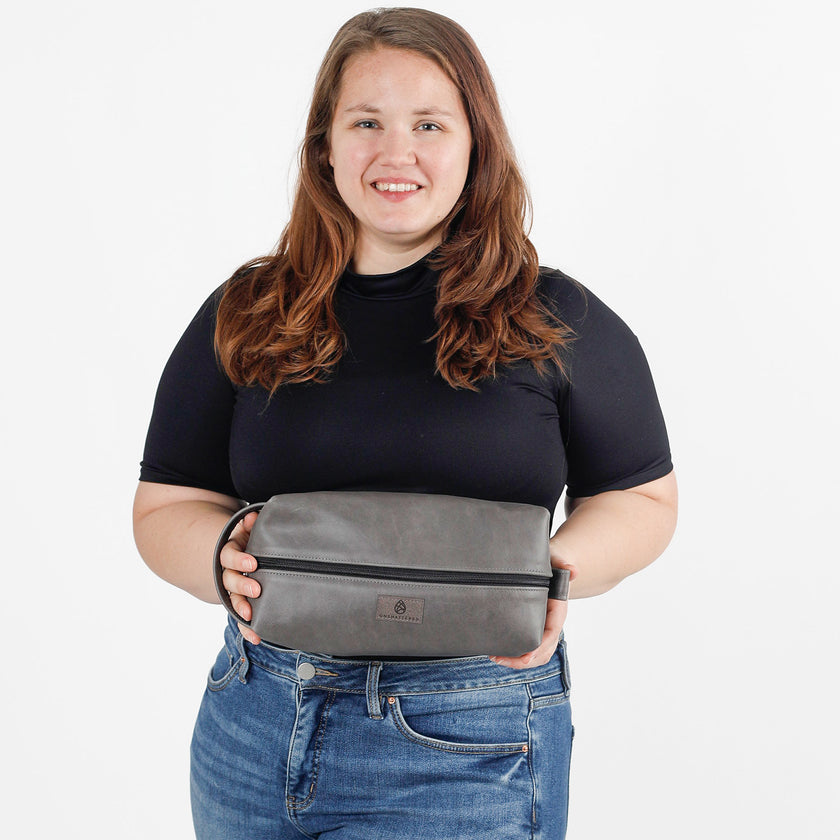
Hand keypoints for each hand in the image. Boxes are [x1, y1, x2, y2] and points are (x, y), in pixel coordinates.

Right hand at [219, 510, 261, 644]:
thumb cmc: (249, 539)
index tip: (253, 563)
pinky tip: (256, 637)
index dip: (240, 560)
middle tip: (257, 590)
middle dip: (242, 586)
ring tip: (251, 617)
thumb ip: (249, 524)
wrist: (237, 553)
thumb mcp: (247, 530)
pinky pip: (240, 617)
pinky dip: (247, 628)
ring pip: (232, 599)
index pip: (230, 556)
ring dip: (241, 608)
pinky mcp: (238, 601)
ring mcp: (232, 588)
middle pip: (230, 580)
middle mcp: (227, 572)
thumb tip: (254, 516)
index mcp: (230, 552)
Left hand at [489, 562, 576, 668]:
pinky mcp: (535, 630)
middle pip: (544, 651)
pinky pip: (529, 650)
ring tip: (496, 657)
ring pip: (537, 655)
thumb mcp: (556, 560)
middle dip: (524, 660)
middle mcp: (553, 623)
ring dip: (518, 661)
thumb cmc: (553, 563)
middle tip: (500, 658)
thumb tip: (573, 570)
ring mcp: (544, 629)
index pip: (552, 633)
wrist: (553, 567)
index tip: (526, 656)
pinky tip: (499, 653)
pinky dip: (516, 656)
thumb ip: (563, 563)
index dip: (539, 647)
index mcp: (558, 610)